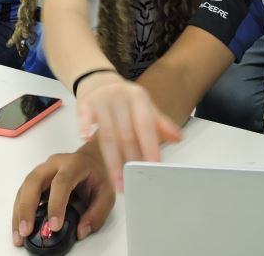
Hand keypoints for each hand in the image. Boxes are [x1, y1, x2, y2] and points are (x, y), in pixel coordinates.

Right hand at [11, 148, 114, 246]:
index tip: (54, 226)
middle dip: (27, 208)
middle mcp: (54, 164)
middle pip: (34, 182)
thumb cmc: (98, 174)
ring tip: (19, 234)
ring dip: (19, 212)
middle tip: (26, 230)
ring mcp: (43, 170)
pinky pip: (23, 193)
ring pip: (24, 187)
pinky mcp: (36, 179)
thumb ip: (97, 214)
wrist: (92, 158)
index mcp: (74, 164)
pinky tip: (19, 226)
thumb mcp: (107, 193)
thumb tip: (81, 231)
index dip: (56, 204)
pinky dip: (19, 211)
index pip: (61, 182)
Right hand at [75, 72, 182, 190]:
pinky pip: (84, 116)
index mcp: (138, 98)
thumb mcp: (144, 106)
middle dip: (131, 161)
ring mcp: (101, 100)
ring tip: (118, 182)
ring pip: (107, 134)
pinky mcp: (84, 102)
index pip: (145, 126)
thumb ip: (159, 123)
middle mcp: (120, 97)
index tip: (154, 168)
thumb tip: (179, 138)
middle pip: (126, 134)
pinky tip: (86, 138)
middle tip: (134, 183)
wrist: (98, 79)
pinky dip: (84, 126)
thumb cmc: (124, 99)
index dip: (150, 148)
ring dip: (113, 161)